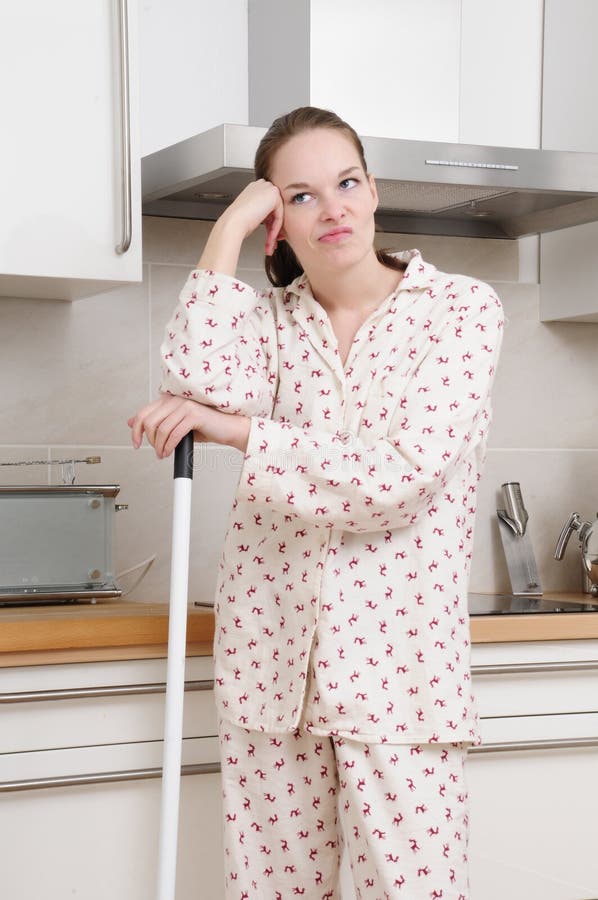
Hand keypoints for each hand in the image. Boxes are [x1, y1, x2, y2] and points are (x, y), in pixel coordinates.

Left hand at [127, 394, 250, 457]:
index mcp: (169, 399)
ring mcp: (185, 405)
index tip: (136, 444)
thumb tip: (132, 422)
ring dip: (159, 447)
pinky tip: (170, 452)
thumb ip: (156, 421)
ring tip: (163, 454)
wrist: (228, 428)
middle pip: (149, 422)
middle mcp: (175, 399)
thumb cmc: (204, 427)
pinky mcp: (194, 415)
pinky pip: (174, 434)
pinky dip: (169, 447)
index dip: (136, 431)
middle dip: (149, 441)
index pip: (143, 413)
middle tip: (156, 451)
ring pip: (161, 430)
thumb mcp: (175, 423)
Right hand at [220, 179, 283, 255]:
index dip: (270, 224)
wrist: (233, 223)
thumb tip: (274, 223)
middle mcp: (261, 186)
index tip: (270, 238)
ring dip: (274, 232)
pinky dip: (275, 229)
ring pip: (278, 214)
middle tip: (271, 243)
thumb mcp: (253, 216)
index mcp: (255, 188)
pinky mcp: (274, 194)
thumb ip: (264, 214)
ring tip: (269, 245)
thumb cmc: (237, 222)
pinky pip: (280, 215)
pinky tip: (270, 238)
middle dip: (274, 229)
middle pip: (275, 211)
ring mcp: (267, 188)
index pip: (269, 207)